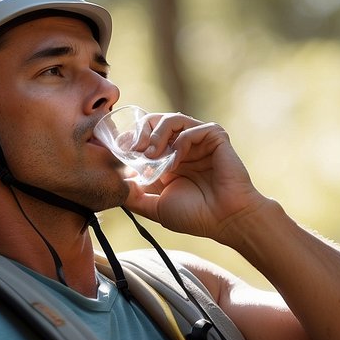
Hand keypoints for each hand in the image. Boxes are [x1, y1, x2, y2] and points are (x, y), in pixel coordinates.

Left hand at [122, 113, 270, 241]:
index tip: (120, 149)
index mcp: (170, 160)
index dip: (132, 138)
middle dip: (141, 131)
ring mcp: (199, 141)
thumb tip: (114, 184)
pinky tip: (175, 162)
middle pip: (156, 122)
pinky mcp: (215, 137)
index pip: (146, 136)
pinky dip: (180, 143)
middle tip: (134, 148)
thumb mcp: (155, 207)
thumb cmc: (195, 216)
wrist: (225, 219)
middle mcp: (184, 147)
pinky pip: (192, 129)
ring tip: (150, 153)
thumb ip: (134, 196)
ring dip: (156, 133)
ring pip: (172, 119)